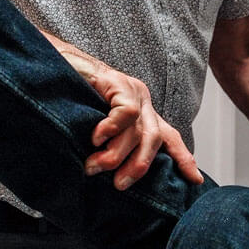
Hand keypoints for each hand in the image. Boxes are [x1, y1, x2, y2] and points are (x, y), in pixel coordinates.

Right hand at [75, 59, 202, 190]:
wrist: (54, 64)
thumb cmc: (72, 98)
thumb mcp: (96, 128)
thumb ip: (110, 144)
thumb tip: (111, 174)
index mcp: (142, 112)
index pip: (169, 136)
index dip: (183, 157)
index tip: (195, 179)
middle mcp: (142, 101)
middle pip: (155, 139)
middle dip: (139, 166)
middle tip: (120, 185)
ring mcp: (132, 90)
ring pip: (139, 131)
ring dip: (116, 155)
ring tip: (94, 166)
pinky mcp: (118, 82)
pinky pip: (127, 113)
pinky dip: (112, 130)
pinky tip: (96, 138)